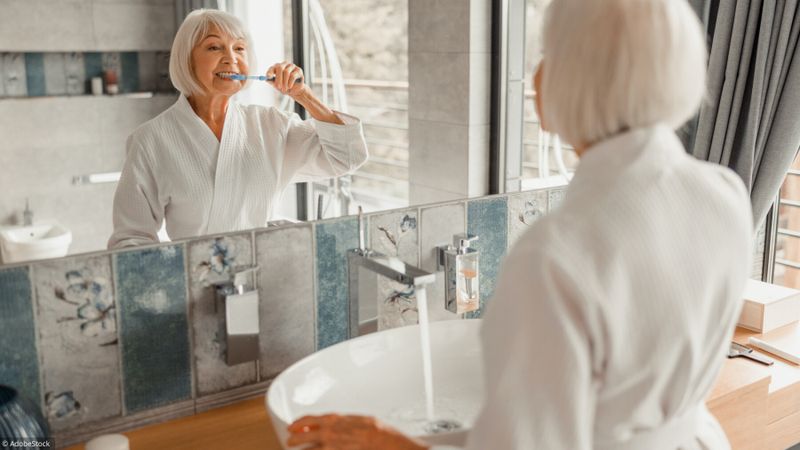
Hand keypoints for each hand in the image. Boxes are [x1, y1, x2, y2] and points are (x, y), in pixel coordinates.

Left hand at [267, 62, 306, 98]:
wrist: (295, 91)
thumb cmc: (284, 87)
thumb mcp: (277, 86)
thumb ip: (272, 82)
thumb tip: (266, 79)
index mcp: (277, 67)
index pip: (272, 68)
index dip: (270, 72)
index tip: (268, 76)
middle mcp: (284, 64)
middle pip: (280, 68)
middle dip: (278, 78)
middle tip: (278, 87)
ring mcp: (292, 66)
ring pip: (286, 72)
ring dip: (285, 82)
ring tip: (285, 89)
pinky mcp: (298, 70)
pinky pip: (293, 76)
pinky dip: (290, 83)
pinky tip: (290, 87)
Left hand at [287, 414, 427, 449]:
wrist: (386, 443)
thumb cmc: (378, 431)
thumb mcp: (358, 419)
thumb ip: (343, 422)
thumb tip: (336, 424)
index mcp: (334, 420)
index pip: (308, 420)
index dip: (298, 423)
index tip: (293, 426)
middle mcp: (328, 433)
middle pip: (303, 436)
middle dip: (295, 439)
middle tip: (290, 441)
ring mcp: (330, 448)